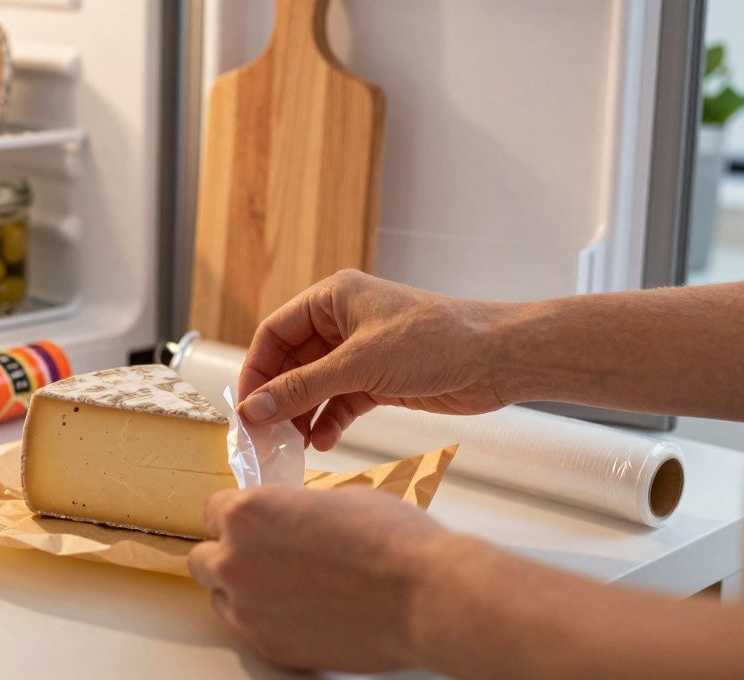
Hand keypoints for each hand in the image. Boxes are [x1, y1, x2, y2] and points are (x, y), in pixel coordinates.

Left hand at [188, 486, 451, 672]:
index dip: (236, 516)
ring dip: (243, 589)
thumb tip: (289, 516)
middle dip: (227, 553)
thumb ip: (293, 508)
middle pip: (202, 558)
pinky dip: (269, 620)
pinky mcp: (270, 646)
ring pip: (222, 597)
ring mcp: (248, 609)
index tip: (253, 523)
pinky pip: (252, 629)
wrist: (425, 596)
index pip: (211, 511)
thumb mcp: (334, 497)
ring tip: (289, 586)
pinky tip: (304, 611)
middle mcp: (235, 561)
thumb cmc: (390, 541)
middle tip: (264, 555)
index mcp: (247, 513)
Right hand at [238, 269, 510, 449]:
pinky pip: (339, 401)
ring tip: (292, 445)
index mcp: (332, 298)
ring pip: (314, 386)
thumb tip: (254, 409)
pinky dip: (329, 421)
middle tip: (264, 433)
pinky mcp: (378, 379)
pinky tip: (324, 441)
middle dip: (278, 398)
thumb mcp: (358, 365)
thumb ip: (302, 389)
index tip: (246, 406)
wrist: (497, 359)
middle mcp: (342, 322)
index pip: (274, 333)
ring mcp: (360, 352)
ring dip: (301, 414)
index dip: (256, 369)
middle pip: (291, 362)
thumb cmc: (434, 342)